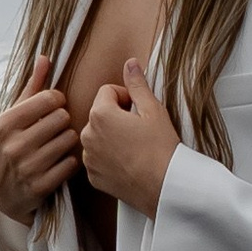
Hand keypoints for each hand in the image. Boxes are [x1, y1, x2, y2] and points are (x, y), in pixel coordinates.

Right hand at [0, 77, 79, 228]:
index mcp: (5, 122)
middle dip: (62, 121)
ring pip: (70, 140)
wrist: (0, 192)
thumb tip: (45, 57)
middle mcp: (14, 144)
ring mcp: (27, 167)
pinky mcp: (40, 187)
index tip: (52, 108)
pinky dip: (69, 161)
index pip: (50, 98)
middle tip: (55, 128)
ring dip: (68, 141)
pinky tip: (59, 162)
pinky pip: (71, 164)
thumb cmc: (9, 145)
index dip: (57, 101)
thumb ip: (32, 87)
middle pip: (63, 118)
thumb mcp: (12, 116)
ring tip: (57, 144)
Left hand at [80, 60, 180, 217]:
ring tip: (135, 147)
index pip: (107, 91)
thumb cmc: (161, 149)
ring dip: (111, 137)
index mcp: (100, 114)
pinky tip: (129, 162)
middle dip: (117, 117)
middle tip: (139, 130)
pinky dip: (109, 158)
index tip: (140, 111)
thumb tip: (130, 63)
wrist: (164, 187)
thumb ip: (137, 84)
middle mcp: (87, 135)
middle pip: (100, 114)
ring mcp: (88, 158)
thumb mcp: (153, 110)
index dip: (126, 97)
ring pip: (97, 136)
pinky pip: (97, 158)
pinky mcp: (92, 176)